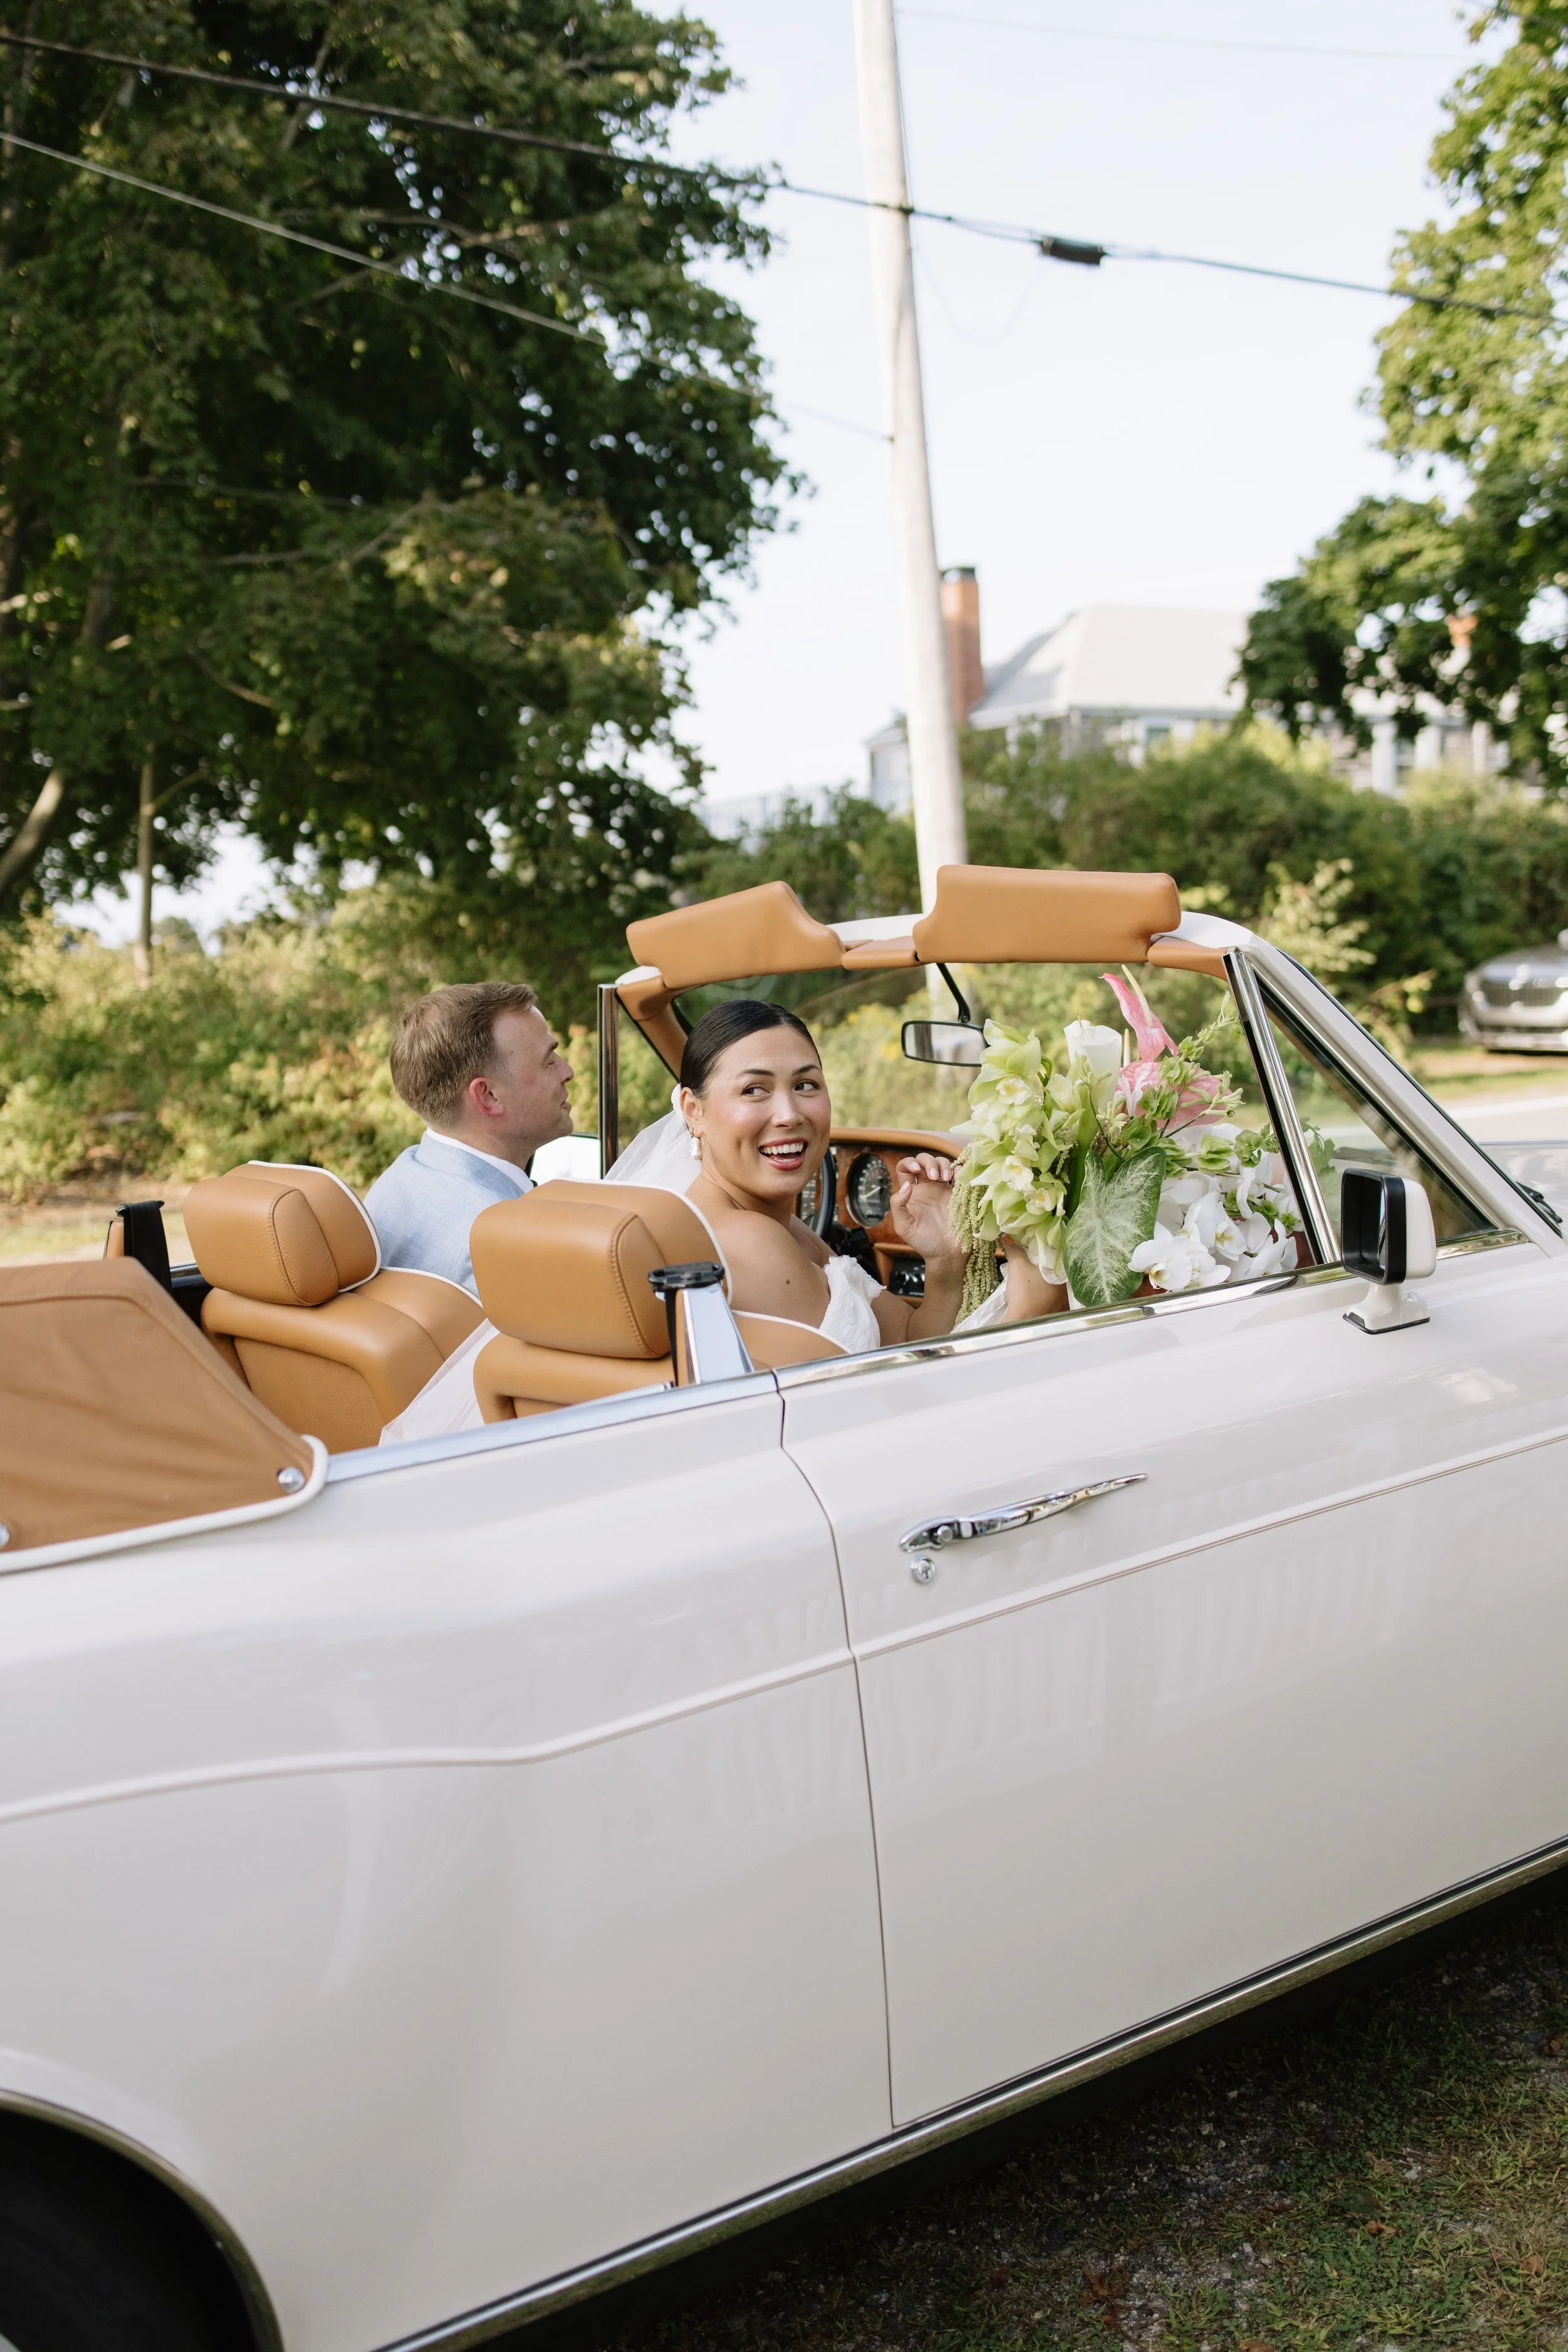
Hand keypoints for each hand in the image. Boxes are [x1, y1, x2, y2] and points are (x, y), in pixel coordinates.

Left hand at [891, 1154, 964, 1269]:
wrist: (947, 1254)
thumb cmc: (923, 1242)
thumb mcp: (904, 1227)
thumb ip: (898, 1206)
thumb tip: (906, 1186)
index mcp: (911, 1193)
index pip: (904, 1168)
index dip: (908, 1162)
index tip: (916, 1170)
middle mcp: (926, 1187)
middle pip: (924, 1160)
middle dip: (928, 1161)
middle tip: (934, 1176)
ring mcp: (943, 1189)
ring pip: (941, 1163)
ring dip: (943, 1164)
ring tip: (946, 1178)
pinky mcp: (958, 1193)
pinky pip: (960, 1173)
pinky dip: (959, 1169)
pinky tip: (957, 1178)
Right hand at [999, 1235, 1068, 1321]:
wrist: (1025, 1323)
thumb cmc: (1025, 1293)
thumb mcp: (1018, 1267)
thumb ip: (1015, 1251)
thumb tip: (1010, 1240)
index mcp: (1062, 1272)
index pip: (1054, 1254)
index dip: (1040, 1249)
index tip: (1028, 1247)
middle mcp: (1067, 1286)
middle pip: (1051, 1270)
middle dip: (1038, 1265)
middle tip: (1024, 1261)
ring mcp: (1063, 1301)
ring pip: (1049, 1284)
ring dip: (1039, 1281)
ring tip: (1025, 1279)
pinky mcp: (1057, 1313)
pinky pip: (1048, 1298)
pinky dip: (1039, 1294)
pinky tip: (1029, 1295)